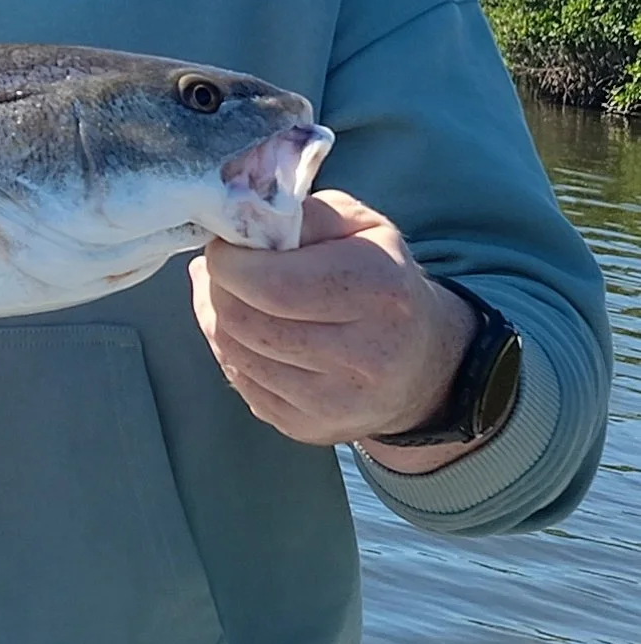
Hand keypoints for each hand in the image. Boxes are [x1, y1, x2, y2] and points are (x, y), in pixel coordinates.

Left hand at [189, 190, 481, 466]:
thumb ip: (299, 214)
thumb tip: (236, 223)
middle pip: (245, 321)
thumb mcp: (359, 226)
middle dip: (218, 287)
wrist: (424, 363)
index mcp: (377, 289)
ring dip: (218, 318)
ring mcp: (336, 401)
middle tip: (223, 268)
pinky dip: (233, 351)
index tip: (225, 246)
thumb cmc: (383, 280)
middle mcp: (362, 354)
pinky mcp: (311, 428)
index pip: (273, 284)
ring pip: (235, 353)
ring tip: (233, 295)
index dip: (230, 262)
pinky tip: (251, 332)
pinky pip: (241, 383)